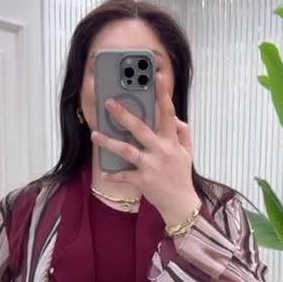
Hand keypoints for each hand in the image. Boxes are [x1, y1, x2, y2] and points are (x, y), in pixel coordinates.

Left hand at [90, 73, 200, 226]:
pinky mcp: (143, 181)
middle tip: (109, 102)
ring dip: (108, 142)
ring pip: (127, 150)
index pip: (168, 113)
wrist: (181, 205)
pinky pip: (124, 176)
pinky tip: (103, 172)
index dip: (162, 94)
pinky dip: (113, 175)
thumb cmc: (181, 176)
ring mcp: (151, 166)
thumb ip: (183, 132)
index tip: (156, 77)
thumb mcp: (187, 152)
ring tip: (94, 135)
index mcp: (171, 141)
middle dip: (123, 114)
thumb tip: (175, 118)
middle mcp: (161, 151)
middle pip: (140, 128)